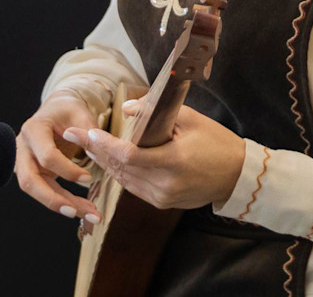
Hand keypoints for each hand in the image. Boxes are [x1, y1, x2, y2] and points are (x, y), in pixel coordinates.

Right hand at [16, 91, 100, 221]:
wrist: (54, 111)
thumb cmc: (68, 111)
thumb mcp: (80, 112)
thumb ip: (88, 129)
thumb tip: (97, 147)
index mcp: (33, 130)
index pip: (46, 156)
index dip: (66, 169)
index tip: (88, 178)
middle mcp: (22, 148)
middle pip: (29, 181)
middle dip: (53, 199)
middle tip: (77, 211)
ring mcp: (24, 162)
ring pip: (35, 190)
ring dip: (60, 204)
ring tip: (88, 214)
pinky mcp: (32, 173)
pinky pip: (44, 189)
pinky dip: (62, 200)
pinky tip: (81, 209)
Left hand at [77, 102, 246, 210]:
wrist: (236, 175)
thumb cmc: (217, 142)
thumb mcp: (193, 120)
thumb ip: (158, 113)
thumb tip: (128, 108)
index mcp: (174, 161)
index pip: (128, 155)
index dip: (105, 145)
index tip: (87, 132)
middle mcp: (164, 184)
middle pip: (120, 168)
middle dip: (96, 151)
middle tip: (76, 136)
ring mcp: (161, 197)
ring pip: (123, 180)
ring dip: (105, 163)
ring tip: (89, 146)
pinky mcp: (161, 203)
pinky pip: (133, 187)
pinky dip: (121, 173)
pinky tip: (112, 161)